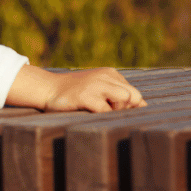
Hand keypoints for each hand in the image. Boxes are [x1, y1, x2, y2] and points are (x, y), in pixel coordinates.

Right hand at [7, 65, 145, 112]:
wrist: (46, 88)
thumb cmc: (74, 94)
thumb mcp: (98, 89)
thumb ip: (117, 95)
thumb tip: (144, 106)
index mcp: (110, 74)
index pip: (135, 93)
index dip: (129, 108)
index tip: (115, 113)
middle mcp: (105, 76)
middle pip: (134, 96)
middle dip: (127, 109)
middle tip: (110, 114)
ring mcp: (95, 85)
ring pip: (125, 99)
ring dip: (117, 111)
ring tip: (101, 114)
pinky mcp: (85, 95)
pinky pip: (106, 110)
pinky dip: (102, 117)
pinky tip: (89, 115)